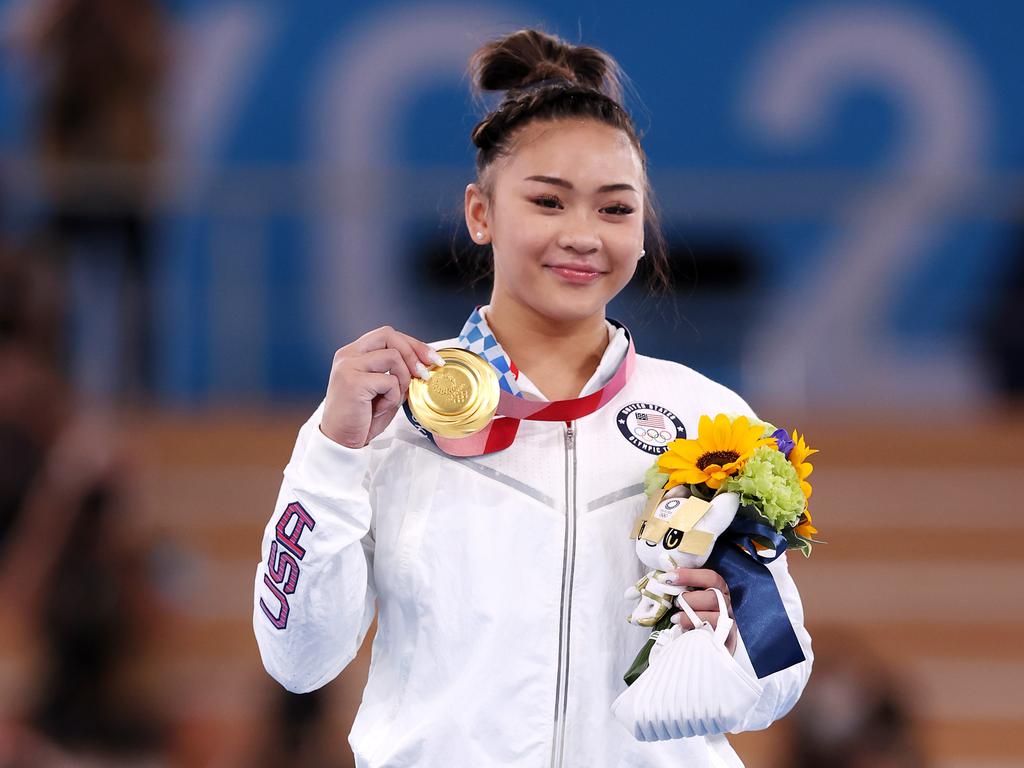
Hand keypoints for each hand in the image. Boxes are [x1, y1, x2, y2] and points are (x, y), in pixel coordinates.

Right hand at [321, 326, 443, 447]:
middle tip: (425, 373)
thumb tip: (425, 363)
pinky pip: (389, 381)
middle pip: (389, 335)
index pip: (387, 335)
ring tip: (392, 398)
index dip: (412, 344)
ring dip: (402, 379)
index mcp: (353, 353)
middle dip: (413, 352)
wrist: (341, 440)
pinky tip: (380, 408)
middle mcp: (348, 355)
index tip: (431, 358)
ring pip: (393, 356)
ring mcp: (348, 366)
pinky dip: (392, 397)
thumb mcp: (385, 389)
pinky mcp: (353, 382)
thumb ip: (398, 373)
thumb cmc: (362, 417)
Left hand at [660, 567, 737, 653]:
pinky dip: (696, 631)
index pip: (710, 577)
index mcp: (718, 588)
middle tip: (675, 603)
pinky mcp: (726, 639)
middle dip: (690, 599)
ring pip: (715, 617)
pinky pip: (714, 635)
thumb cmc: (694, 613)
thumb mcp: (691, 596)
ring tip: (676, 618)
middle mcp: (725, 603)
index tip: (669, 577)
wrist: (706, 642)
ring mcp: (727, 621)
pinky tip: (684, 630)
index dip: (689, 575)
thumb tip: (665, 580)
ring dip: (691, 617)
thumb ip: (684, 588)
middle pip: (713, 597)